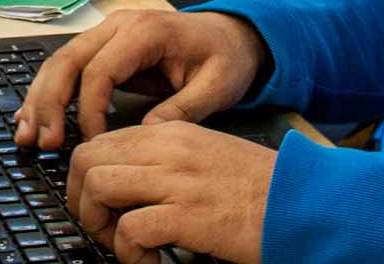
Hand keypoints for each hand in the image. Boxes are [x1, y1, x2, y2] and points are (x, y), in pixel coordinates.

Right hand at [15, 8, 266, 148]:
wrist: (231, 36)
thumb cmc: (226, 58)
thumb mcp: (217, 87)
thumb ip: (183, 110)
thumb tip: (145, 135)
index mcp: (145, 31)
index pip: (100, 70)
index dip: (90, 109)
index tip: (94, 144)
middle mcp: (118, 26)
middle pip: (67, 61)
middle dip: (50, 103)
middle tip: (44, 143)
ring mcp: (107, 34)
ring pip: (58, 63)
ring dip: (40, 100)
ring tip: (28, 137)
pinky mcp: (102, 49)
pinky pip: (67, 69)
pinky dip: (47, 95)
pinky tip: (32, 120)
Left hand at [65, 121, 274, 263]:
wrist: (303, 202)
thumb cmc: (262, 187)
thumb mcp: (209, 154)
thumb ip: (169, 159)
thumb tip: (129, 179)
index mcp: (173, 132)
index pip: (102, 141)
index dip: (87, 176)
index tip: (98, 203)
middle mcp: (169, 149)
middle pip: (87, 158)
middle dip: (80, 197)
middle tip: (100, 226)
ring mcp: (176, 180)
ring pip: (98, 186)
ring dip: (97, 223)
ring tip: (121, 245)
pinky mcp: (186, 215)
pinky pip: (129, 230)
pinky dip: (128, 253)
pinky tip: (149, 262)